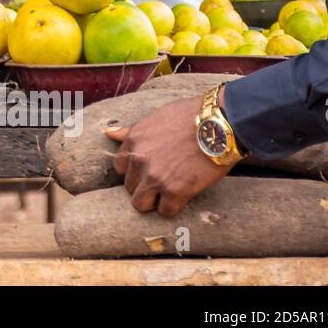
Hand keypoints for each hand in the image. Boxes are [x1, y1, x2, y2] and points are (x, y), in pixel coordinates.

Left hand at [106, 96, 234, 216]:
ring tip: (169, 195)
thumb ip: (132, 131)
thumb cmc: (191, 116)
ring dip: (153, 202)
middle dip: (144, 186)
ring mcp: (155, 176)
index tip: (148, 170)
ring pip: (140, 204)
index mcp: (133, 140)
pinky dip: (174, 207)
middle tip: (163, 183)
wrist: (219, 122)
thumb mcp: (156, 118)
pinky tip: (184, 198)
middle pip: (130, 186)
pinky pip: (165, 211)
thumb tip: (109, 132)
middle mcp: (139, 159)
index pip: (119, 167)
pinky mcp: (175, 191)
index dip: (134, 170)